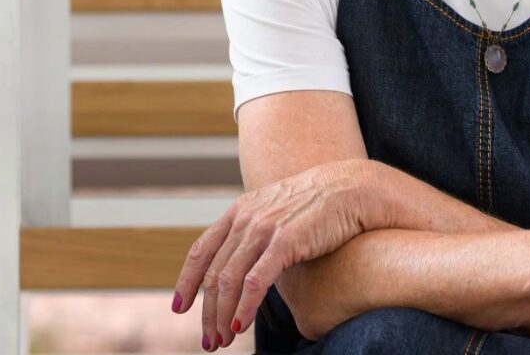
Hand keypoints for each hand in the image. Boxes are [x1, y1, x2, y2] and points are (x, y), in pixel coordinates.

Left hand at [169, 158, 380, 349]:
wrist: (350, 189)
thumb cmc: (317, 208)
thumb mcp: (276, 214)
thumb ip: (257, 235)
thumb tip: (247, 267)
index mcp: (239, 212)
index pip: (201, 250)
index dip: (186, 281)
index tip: (179, 308)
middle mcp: (245, 219)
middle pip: (213, 272)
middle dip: (207, 311)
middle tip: (208, 340)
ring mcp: (263, 229)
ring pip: (229, 280)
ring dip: (222, 315)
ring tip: (222, 340)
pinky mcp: (285, 241)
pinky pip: (256, 280)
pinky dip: (244, 306)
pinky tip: (240, 325)